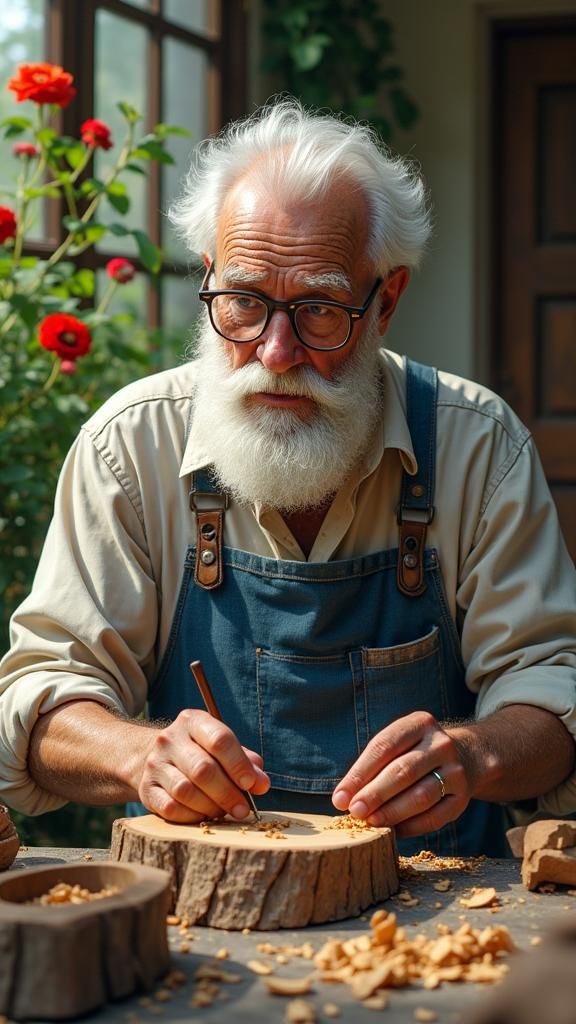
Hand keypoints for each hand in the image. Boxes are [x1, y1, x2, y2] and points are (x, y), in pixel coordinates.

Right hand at [138, 709, 269, 822]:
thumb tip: (262, 783)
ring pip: (186, 791)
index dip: (238, 765)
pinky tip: (203, 817)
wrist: (152, 758)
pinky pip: (171, 808)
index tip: (252, 785)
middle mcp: (170, 739)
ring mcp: (154, 763)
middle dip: (227, 793)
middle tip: (242, 809)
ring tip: (224, 812)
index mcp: (193, 721)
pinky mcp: (145, 789)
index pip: (220, 740)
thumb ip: (245, 762)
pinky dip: (192, 817)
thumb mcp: (221, 748)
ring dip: (211, 807)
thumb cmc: (199, 753)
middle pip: (203, 769)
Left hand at [331, 711, 470, 837]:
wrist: (465, 757)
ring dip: (392, 812)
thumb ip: (372, 766)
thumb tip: (344, 798)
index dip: (359, 773)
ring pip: (421, 796)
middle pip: (403, 771)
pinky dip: (411, 827)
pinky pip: (435, 817)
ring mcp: (456, 770)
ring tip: (370, 822)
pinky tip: (393, 832)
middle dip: (375, 794)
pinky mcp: (462, 797)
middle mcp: (441, 744)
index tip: (340, 797)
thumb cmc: (415, 753)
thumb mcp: (398, 745)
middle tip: (354, 811)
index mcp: (419, 724)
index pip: (384, 746)